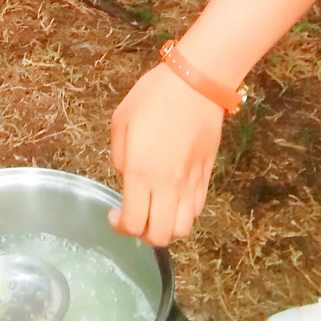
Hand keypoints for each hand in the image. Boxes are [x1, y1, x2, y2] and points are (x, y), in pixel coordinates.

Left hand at [109, 63, 222, 244]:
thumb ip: (120, 157)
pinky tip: (172, 198)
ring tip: (155, 211)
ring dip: (166, 228)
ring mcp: (191, 183)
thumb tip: (127, 179)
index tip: (113, 215)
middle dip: (143, 235)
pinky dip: (183, 214)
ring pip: (183, 230)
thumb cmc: (153, 97)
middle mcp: (168, 185)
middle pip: (160, 236)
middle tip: (134, 218)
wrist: (195, 83)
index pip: (134, 223)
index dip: (120, 227)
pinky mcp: (207, 176)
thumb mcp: (121, 121)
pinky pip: (197, 210)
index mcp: (142, 172)